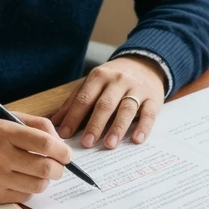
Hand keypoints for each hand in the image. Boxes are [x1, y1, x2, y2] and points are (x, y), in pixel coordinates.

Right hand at [0, 111, 71, 203]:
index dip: (62, 151)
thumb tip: (59, 141)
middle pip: (45, 168)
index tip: (66, 154)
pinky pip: (23, 197)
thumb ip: (33, 124)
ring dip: (45, 180)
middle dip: (59, 169)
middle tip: (57, 166)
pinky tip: (21, 180)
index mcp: (3, 131)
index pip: (45, 143)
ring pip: (37, 185)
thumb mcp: (2, 118)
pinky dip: (29, 189)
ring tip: (38, 172)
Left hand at [50, 56, 165, 148]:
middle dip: (94, 124)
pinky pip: (149, 113)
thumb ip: (74, 102)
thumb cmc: (113, 79)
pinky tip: (136, 139)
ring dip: (117, 128)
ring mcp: (136, 89)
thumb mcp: (93, 84)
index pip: (84, 98)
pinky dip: (143, 127)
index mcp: (99, 77)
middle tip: (86, 143)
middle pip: (104, 104)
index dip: (74, 116)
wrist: (145, 64)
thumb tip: (55, 123)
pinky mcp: (153, 98)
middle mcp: (118, 81)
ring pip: (126, 109)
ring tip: (109, 145)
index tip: (65, 135)